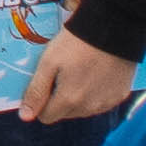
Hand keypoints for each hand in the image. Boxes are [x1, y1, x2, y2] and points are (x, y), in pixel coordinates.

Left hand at [16, 29, 141, 123]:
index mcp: (69, 101)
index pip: (46, 117)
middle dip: (60, 98)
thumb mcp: (49, 62)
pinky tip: (97, 73)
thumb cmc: (76, 43)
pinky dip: (97, 92)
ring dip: (79, 97)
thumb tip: (25, 116)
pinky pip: (102, 102)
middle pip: (65, 113)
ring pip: (84, 110)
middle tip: (63, 73)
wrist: (113, 28)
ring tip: (81, 70)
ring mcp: (107, 103)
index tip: (46, 83)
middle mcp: (89, 108)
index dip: (42, 101)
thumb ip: (37, 91)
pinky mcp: (120, 95)